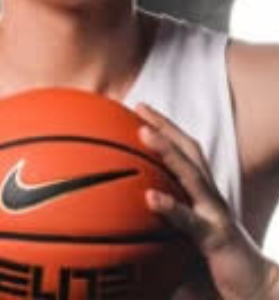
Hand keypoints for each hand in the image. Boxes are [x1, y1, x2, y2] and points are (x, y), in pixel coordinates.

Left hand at [136, 103, 278, 299]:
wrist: (256, 285)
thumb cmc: (218, 256)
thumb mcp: (191, 228)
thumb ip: (169, 212)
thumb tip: (133, 203)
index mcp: (203, 190)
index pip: (185, 149)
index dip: (165, 126)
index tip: (139, 107)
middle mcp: (210, 194)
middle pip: (188, 150)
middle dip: (164, 126)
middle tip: (139, 108)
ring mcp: (215, 213)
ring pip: (191, 175)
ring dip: (167, 151)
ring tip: (143, 133)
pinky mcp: (217, 238)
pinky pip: (192, 222)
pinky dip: (172, 207)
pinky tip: (151, 198)